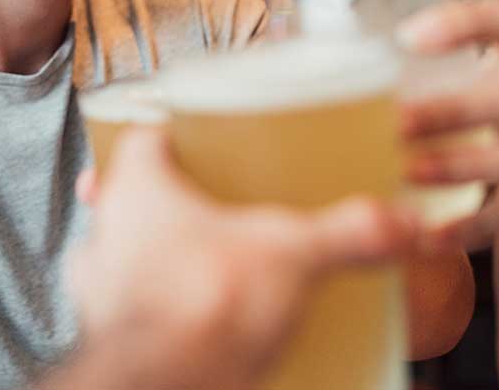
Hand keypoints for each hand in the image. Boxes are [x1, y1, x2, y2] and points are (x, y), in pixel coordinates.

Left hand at [66, 126, 416, 389]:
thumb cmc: (200, 307)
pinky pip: (140, 317)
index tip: (204, 137)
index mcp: (136, 191)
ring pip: (131, 260)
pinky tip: (210, 322)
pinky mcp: (116, 342)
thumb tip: (395, 222)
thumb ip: (348, 232)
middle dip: (178, 205)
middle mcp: (107, 237)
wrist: (170, 386)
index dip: (175, 133)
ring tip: (219, 269)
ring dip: (168, 262)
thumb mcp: (294, 252)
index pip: (141, 138)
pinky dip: (171, 315)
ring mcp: (103, 293)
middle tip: (220, 207)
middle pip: (136, 201)